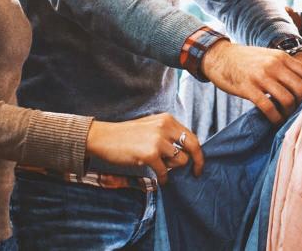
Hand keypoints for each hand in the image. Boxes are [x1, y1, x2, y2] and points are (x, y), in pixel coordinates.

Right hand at [86, 113, 203, 184]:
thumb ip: (168, 135)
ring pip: (180, 161)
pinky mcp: (150, 154)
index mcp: (167, 120)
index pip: (192, 136)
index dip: (198, 151)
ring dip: (173, 169)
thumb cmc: (126, 136)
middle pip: (193, 147)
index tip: (198, 163)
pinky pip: (166, 171)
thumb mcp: (151, 127)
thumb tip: (186, 152)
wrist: (103, 138)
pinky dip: (165, 178)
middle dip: (197, 162)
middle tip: (196, 173)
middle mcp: (165, 127)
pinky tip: (161, 180)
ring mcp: (158, 140)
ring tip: (162, 168)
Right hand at [202, 41, 301, 123]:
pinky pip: (268, 107)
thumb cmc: (246, 59)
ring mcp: (261, 77)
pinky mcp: (248, 89)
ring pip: (287, 99)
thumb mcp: (269, 56)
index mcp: (282, 57)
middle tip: (297, 110)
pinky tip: (275, 120)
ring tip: (285, 116)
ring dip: (289, 113)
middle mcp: (274, 65)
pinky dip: (275, 118)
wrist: (220, 57)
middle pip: (301, 89)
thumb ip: (285, 67)